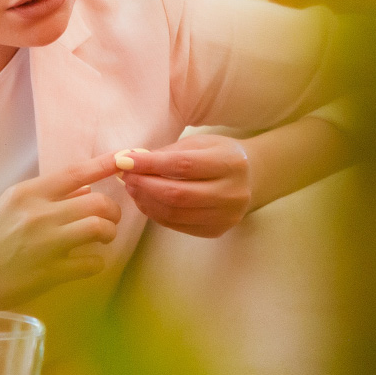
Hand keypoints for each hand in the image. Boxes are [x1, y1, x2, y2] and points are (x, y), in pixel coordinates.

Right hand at [0, 153, 122, 311]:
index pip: (75, 173)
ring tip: (99, 241)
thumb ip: (45, 200)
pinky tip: (85, 264)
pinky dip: (95, 262)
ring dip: (108, 235)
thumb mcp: (6, 211)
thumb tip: (84, 192)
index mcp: (24, 193)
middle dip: (111, 212)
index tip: (127, 157)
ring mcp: (47, 243)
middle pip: (98, 201)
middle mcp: (38, 214)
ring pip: (101, 228)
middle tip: (107, 222)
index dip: (105, 163)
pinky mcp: (52, 273)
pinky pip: (93, 262)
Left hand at [116, 134, 251, 238]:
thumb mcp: (198, 143)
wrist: (251, 177)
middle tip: (126, 177)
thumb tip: (129, 160)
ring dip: (146, 201)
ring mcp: (227, 216)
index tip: (124, 160)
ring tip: (132, 188)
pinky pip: (178, 225)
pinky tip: (146, 201)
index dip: (149, 164)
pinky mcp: (217, 231)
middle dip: (144, 185)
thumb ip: (166, 153)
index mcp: (230, 163)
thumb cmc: (218, 154)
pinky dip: (156, 214)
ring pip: (175, 213)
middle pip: (177, 194)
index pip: (183, 165)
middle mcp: (233, 192)